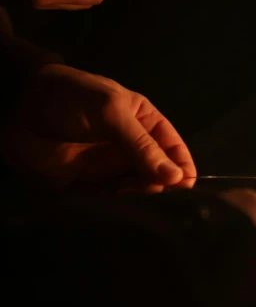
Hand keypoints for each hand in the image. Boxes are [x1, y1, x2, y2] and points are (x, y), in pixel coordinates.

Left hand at [6, 64, 195, 191]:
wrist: (19, 106)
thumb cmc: (72, 98)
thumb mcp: (113, 113)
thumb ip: (142, 145)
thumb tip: (177, 178)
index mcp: (145, 124)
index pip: (174, 150)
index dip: (183, 168)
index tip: (186, 187)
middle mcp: (131, 149)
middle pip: (158, 176)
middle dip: (161, 186)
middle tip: (153, 191)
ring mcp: (109, 168)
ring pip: (136, 191)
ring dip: (139, 198)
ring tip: (129, 195)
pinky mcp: (86, 186)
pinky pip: (108, 202)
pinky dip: (115, 207)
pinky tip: (114, 206)